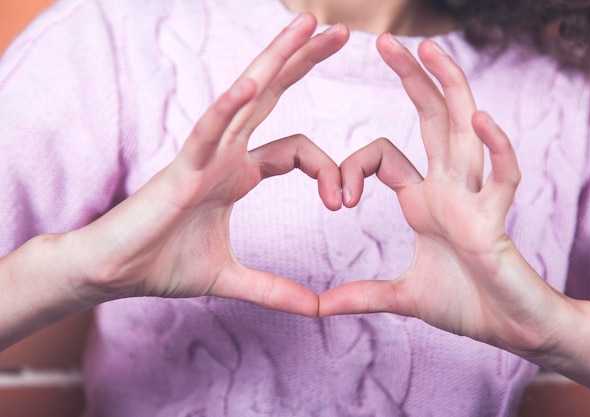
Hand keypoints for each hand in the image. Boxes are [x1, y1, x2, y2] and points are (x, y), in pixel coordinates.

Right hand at [68, 14, 348, 316]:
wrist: (114, 273)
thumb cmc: (162, 264)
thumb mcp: (232, 278)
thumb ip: (274, 290)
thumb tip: (317, 310)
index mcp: (239, 172)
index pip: (297, 150)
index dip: (326, 169)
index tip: (341, 203)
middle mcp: (225, 153)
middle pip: (271, 96)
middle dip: (303, 62)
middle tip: (339, 32)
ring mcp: (203, 155)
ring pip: (244, 98)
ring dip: (275, 60)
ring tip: (307, 25)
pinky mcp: (181, 169)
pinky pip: (208, 130)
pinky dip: (227, 108)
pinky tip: (251, 83)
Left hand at [319, 35, 565, 352]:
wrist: (510, 330)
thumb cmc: (466, 305)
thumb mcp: (401, 298)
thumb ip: (360, 295)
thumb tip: (317, 308)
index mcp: (425, 200)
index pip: (384, 156)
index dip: (354, 167)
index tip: (338, 201)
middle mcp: (451, 188)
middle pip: (433, 120)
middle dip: (412, 80)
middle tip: (385, 41)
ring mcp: (475, 200)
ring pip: (466, 132)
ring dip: (452, 90)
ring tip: (431, 51)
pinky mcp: (497, 222)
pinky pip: (502, 177)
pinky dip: (495, 149)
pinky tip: (480, 121)